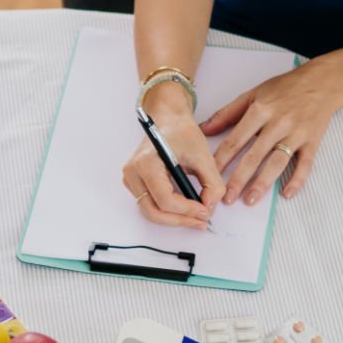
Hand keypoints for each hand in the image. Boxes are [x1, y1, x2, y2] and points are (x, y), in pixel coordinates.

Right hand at [121, 97, 221, 229]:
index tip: (205, 212)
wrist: (168, 121)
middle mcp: (133, 173)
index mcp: (146, 162)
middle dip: (180, 220)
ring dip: (175, 219)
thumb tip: (209, 208)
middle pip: (154, 211)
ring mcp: (131, 180)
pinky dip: (169, 212)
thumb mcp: (203, 155)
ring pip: (151, 212)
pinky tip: (186, 210)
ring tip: (196, 218)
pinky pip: (151, 206)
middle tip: (202, 222)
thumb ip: (211, 183)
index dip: (186, 210)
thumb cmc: (182, 133)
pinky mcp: (136, 185)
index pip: (164, 198)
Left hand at [202, 58, 342, 204]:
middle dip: (239, 178)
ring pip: (278, 162)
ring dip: (263, 183)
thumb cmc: (285, 88)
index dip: (222, 160)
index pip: (236, 140)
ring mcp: (297, 133)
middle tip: (227, 198)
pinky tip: (287, 193)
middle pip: (255, 155)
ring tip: (250, 200)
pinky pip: (305, 164)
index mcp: (260, 110)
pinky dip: (297, 179)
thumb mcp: (253, 94)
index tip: (210, 176)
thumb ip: (228, 113)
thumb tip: (204, 129)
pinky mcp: (313, 141)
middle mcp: (278, 123)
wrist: (321, 82)